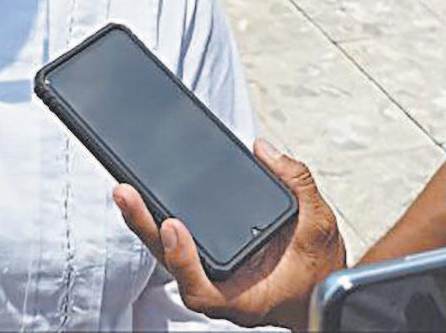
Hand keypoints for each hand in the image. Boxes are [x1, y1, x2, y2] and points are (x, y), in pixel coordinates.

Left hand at [114, 140, 345, 329]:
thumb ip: (297, 184)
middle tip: (125, 193)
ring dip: (144, 221)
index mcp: (246, 296)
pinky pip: (176, 241)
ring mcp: (210, 273)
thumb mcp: (321, 224)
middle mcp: (220, 288)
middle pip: (171, 263)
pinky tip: (143, 192)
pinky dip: (158, 217)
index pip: (202, 291)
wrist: (321, 289)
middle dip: (145, 227)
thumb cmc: (319, 269)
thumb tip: (263, 150)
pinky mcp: (206, 255)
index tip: (173, 226)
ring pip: (167, 252)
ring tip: (124, 188)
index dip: (182, 262)